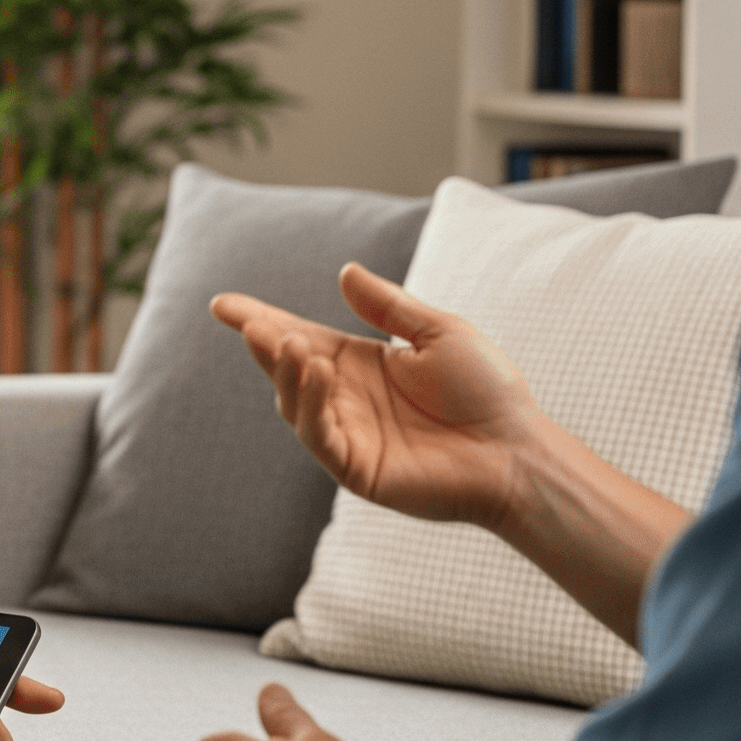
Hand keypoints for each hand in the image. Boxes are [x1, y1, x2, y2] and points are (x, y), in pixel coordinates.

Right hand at [211, 264, 537, 529]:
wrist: (517, 449)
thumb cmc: (487, 391)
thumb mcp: (438, 333)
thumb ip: (389, 308)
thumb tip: (344, 271)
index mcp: (360, 364)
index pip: (298, 336)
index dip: (260, 320)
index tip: (222, 303)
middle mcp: (346, 398)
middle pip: (287, 368)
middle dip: (264, 345)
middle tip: (251, 323)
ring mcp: (348, 436)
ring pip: (295, 405)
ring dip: (286, 373)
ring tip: (289, 342)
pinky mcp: (357, 469)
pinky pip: (320, 437)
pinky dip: (310, 406)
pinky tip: (316, 372)